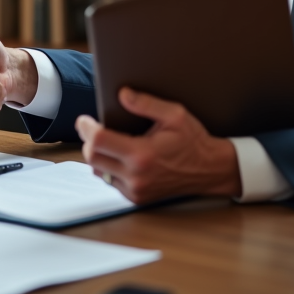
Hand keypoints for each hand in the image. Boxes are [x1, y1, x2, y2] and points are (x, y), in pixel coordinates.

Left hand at [75, 87, 240, 203]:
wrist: (209, 170)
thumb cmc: (192, 141)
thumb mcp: (175, 115)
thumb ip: (146, 103)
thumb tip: (122, 94)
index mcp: (142, 154)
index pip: (99, 141)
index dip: (86, 128)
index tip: (84, 120)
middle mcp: (136, 176)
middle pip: (92, 158)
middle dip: (88, 140)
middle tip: (92, 128)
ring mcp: (136, 190)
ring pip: (99, 171)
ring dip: (98, 155)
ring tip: (108, 141)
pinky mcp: (137, 198)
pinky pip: (111, 182)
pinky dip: (109, 168)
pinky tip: (120, 157)